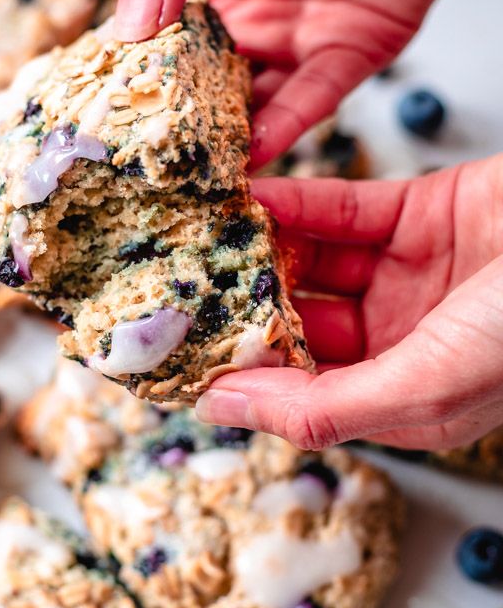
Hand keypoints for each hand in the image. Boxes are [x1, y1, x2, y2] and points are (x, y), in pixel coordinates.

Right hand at [115, 0, 502, 164]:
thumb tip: (128, 24)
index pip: (158, 35)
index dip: (131, 74)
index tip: (100, 115)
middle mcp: (252, 6)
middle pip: (202, 81)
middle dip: (175, 123)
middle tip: (140, 166)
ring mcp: (301, 30)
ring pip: (255, 100)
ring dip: (226, 138)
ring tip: (193, 174)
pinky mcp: (356, 46)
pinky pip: (314, 99)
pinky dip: (285, 129)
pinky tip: (254, 151)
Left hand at [196, 159, 502, 449]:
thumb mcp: (424, 386)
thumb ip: (319, 407)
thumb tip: (221, 411)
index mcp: (404, 398)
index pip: (301, 394)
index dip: (244, 374)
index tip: (182, 352)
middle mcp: (401, 341)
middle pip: (301, 327)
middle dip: (245, 306)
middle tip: (184, 287)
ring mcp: (408, 277)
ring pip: (315, 264)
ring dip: (265, 249)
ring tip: (208, 235)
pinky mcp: (419, 215)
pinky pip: (343, 211)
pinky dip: (299, 203)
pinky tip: (254, 197)